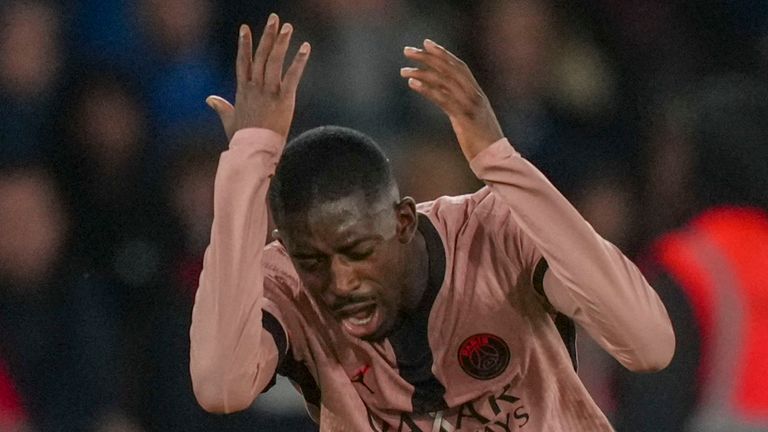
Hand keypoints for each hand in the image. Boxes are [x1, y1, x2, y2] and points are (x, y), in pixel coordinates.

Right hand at [207, 14, 310, 140]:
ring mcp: (269, 92)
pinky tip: (305, 47)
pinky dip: (299, 61)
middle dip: (267, 36)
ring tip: (288, 27)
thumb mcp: (229, 121)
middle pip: (261, 56)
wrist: (253, 151)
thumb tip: (210, 99)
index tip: (245, 28)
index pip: (243, 62)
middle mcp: (255, 87)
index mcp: (243, 91)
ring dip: (281, 42)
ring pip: (274, 61)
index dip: (244, 44)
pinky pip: (292, 76)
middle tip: (274, 19)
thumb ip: (221, 107)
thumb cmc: (242, 139)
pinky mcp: (283, 99)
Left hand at [401, 39, 502, 160]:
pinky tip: (413, 84)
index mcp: (476, 93)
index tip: (426, 43)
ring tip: (403, 70)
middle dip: (428, 57)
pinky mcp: (464, 118)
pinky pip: (443, 99)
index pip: (459, 66)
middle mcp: (474, 95)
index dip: (443, 54)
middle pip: (449, 69)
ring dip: (421, 73)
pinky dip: (427, 89)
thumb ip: (459, 105)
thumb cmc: (482, 141)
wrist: (495, 158)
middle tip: (407, 50)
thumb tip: (443, 97)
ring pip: (444, 81)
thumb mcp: (470, 118)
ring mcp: (470, 105)